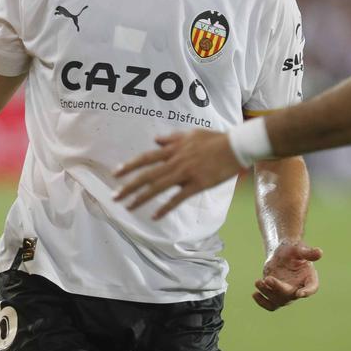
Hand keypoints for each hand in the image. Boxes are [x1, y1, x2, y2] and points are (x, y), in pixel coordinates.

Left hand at [114, 129, 244, 218]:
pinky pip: (178, 199)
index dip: (129, 166)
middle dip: (129, 186)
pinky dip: (165, 208)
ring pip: (158, 187)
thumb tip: (154, 140)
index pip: (145, 158)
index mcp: (173, 149)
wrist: (236, 145)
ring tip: (128, 207)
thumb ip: (171, 138)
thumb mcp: (190, 134)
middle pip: (147, 175)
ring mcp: (185, 173)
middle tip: (114, 196)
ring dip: (141, 198)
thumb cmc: (215, 139)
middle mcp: (175, 161)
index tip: (116, 173)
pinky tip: (155, 216)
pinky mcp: (197, 184)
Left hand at [254, 241, 322, 310]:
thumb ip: (308, 252)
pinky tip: (255, 294)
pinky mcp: (276, 294)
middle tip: (267, 279)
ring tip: (258, 282)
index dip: (307, 291)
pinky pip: (271, 305)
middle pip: (290, 295)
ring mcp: (288, 293)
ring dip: (267, 293)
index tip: (300, 293)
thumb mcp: (299, 248)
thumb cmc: (293, 250)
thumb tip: (320, 252)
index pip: (312, 287)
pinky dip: (263, 302)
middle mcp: (300, 288)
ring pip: (279, 301)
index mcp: (309, 278)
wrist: (282, 253)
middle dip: (278, 288)